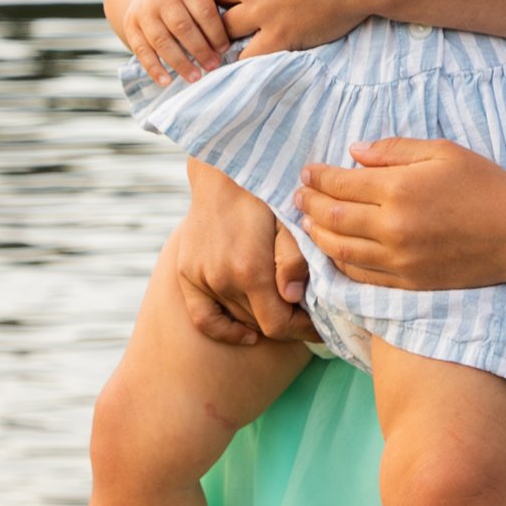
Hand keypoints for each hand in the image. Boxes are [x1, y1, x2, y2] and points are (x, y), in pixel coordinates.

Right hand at [111, 0, 229, 86]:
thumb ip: (213, 15)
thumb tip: (227, 50)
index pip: (203, 11)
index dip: (215, 32)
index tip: (225, 50)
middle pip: (182, 26)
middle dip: (200, 49)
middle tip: (213, 67)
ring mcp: (144, 12)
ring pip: (162, 40)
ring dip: (179, 62)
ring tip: (195, 78)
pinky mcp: (131, 26)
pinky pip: (141, 50)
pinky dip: (154, 68)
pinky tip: (166, 81)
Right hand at [176, 163, 314, 345]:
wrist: (224, 173)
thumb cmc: (265, 194)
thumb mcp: (291, 222)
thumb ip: (294, 261)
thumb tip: (291, 299)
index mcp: (250, 269)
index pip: (278, 325)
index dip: (302, 330)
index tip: (319, 325)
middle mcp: (222, 280)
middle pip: (261, 324)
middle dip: (289, 322)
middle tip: (308, 312)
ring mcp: (201, 278)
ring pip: (239, 319)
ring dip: (263, 318)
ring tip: (284, 306)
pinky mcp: (187, 274)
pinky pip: (204, 319)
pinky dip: (224, 330)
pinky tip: (246, 332)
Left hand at [297, 136, 505, 291]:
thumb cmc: (485, 186)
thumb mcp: (444, 152)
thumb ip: (395, 149)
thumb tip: (354, 152)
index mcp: (399, 189)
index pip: (341, 183)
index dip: (318, 177)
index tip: (308, 171)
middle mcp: (391, 227)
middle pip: (333, 216)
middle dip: (309, 203)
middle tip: (299, 195)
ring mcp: (398, 260)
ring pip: (339, 250)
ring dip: (317, 235)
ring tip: (308, 223)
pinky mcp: (408, 282)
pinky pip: (361, 276)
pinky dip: (339, 263)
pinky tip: (333, 252)